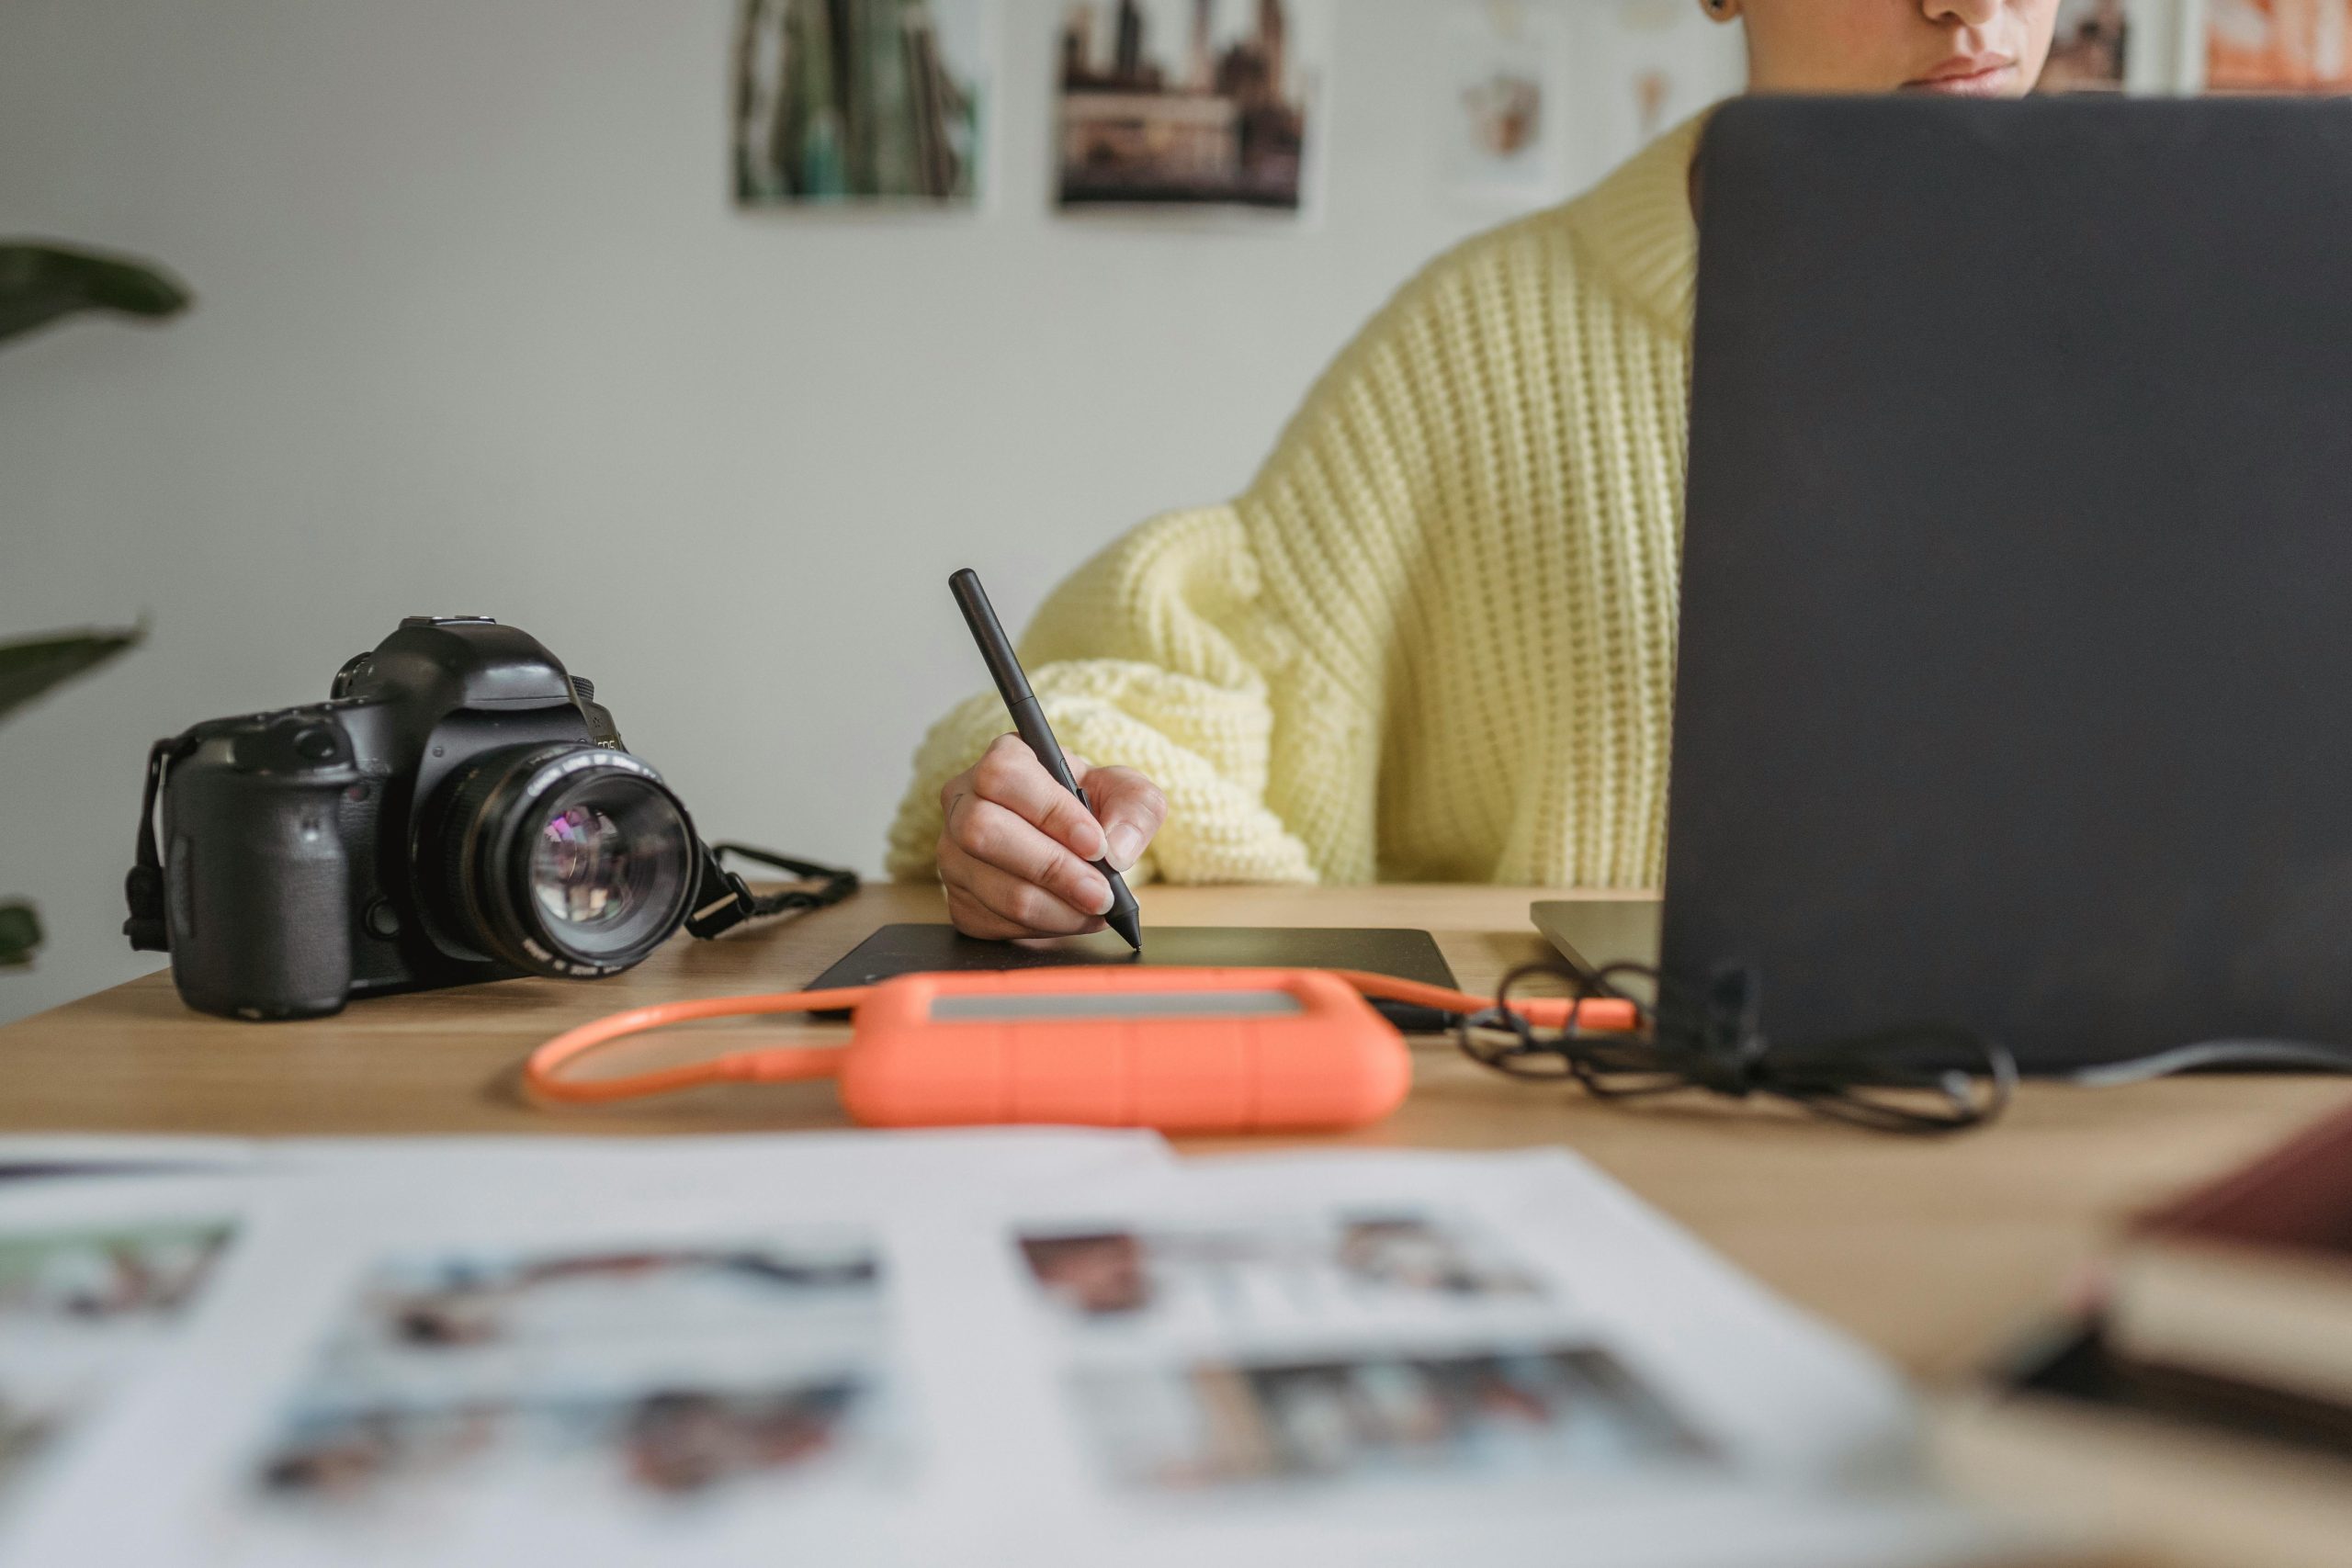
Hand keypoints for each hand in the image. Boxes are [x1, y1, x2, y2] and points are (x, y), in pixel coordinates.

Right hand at [937, 734, 1166, 939]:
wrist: (1073, 849)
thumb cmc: (1093, 811)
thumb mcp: (1127, 795)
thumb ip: (1135, 809)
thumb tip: (1117, 850)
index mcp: (1004, 759)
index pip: (1007, 776)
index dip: (1051, 812)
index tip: (1096, 845)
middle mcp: (964, 801)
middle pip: (984, 831)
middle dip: (1052, 869)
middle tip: (1101, 893)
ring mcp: (952, 853)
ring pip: (991, 885)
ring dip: (1054, 908)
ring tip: (1096, 910)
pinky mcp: (957, 899)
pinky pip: (990, 920)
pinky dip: (1040, 928)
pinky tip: (1070, 918)